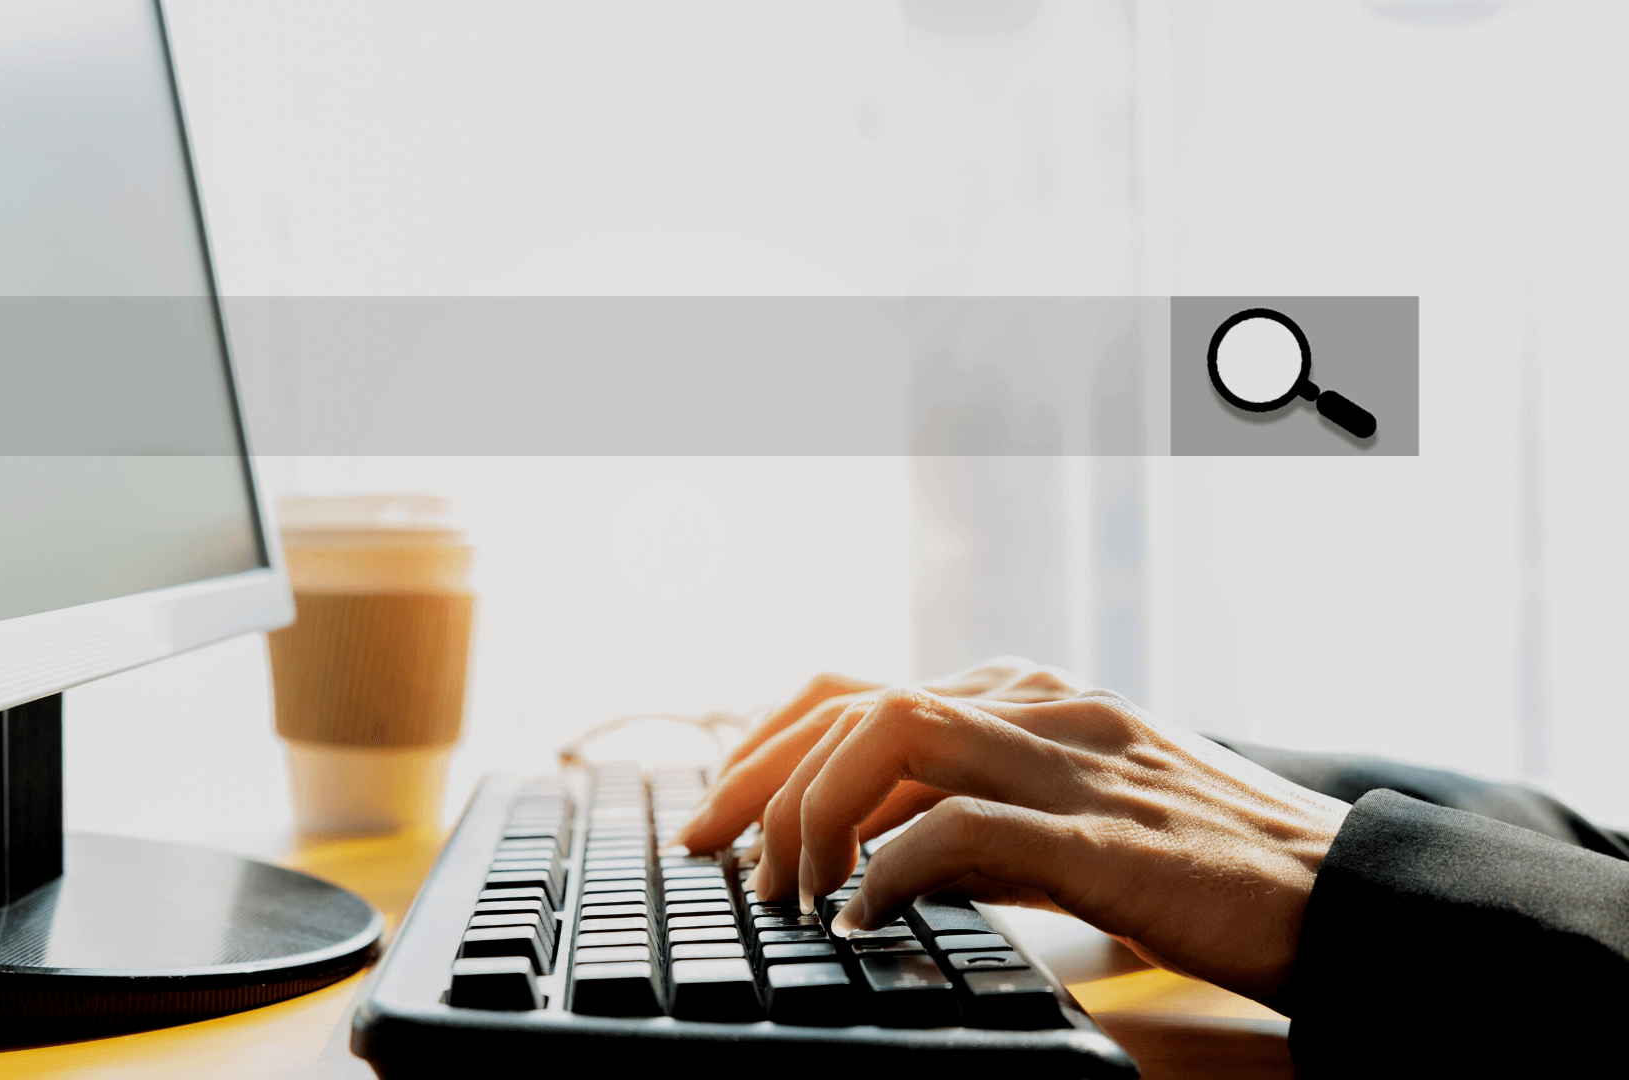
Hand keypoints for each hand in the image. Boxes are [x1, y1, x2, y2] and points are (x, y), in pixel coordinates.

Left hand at [680, 672, 1350, 1003]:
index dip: (772, 741)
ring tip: (787, 888)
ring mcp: (1074, 760)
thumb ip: (985, 814)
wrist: (1348, 895)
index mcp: (1035, 695)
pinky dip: (891, 865)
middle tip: (711, 851)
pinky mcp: (1106, 835)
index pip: (863, 687)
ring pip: (895, 732)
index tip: (719, 810)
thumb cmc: (1212, 867)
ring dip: (814, 811)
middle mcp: (1045, 706)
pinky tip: (863, 916)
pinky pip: (963, 826)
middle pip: (857, 702)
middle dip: (761, 775)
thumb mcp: (1077, 819)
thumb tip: (876, 855)